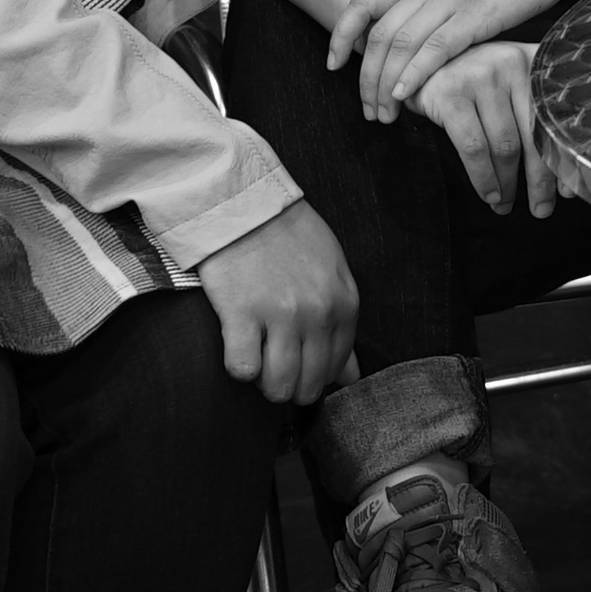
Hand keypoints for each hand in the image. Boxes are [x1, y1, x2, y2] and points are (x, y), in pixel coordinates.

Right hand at [195, 201, 356, 404]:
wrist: (246, 204)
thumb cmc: (290, 237)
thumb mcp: (333, 272)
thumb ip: (342, 325)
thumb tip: (351, 376)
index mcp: (344, 304)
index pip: (336, 368)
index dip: (315, 377)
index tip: (299, 368)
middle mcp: (317, 314)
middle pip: (308, 385)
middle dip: (291, 387)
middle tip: (275, 370)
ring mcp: (280, 315)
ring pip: (278, 386)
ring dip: (265, 384)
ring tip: (258, 363)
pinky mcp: (241, 313)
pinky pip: (243, 368)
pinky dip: (239, 366)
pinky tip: (239, 346)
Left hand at [329, 0, 579, 119]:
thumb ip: (438, 5)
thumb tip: (423, 44)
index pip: (363, 1)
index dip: (341, 33)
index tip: (333, 65)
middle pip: (378, 34)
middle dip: (365, 77)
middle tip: (369, 110)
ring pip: (400, 44)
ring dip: (385, 84)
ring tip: (385, 114)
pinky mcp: (477, 13)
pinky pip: (435, 46)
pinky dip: (415, 73)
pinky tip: (408, 95)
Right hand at [414, 41, 557, 217]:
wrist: (422, 61)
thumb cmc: (475, 79)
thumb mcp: (512, 82)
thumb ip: (537, 112)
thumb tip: (565, 172)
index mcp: (534, 63)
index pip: (556, 120)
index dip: (562, 158)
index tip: (567, 190)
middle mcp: (511, 64)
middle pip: (533, 136)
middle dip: (539, 181)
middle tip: (540, 209)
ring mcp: (481, 77)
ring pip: (505, 146)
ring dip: (508, 184)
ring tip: (506, 204)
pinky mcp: (451, 94)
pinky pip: (474, 148)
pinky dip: (483, 177)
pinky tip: (488, 193)